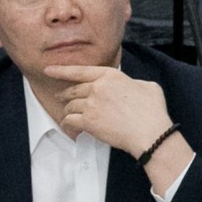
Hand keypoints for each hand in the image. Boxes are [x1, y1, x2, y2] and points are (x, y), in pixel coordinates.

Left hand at [44, 64, 170, 156]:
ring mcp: (91, 104)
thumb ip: (133, 82)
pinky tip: (69, 127)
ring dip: (69, 111)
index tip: (49, 69)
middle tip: (60, 97)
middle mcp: (97, 87)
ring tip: (70, 115)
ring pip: (71, 106)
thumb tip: (131, 86)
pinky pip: (70, 120)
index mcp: (110, 75)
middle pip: (73, 90)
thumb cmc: (152, 111)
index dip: (61, 70)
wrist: (150, 132)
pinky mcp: (89, 121)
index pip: (80, 70)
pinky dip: (68, 124)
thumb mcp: (147, 86)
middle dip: (65, 95)